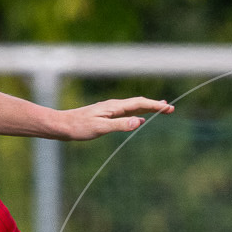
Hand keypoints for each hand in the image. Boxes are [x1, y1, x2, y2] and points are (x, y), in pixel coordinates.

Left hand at [55, 97, 173, 139]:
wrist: (61, 125)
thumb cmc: (79, 127)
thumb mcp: (100, 128)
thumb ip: (120, 125)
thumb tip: (139, 122)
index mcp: (114, 107)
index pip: (139, 104)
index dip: (155, 106)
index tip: (168, 108)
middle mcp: (113, 106)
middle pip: (139, 103)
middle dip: (155, 105)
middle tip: (170, 108)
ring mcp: (110, 110)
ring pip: (133, 107)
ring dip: (147, 108)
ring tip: (159, 108)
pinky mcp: (106, 115)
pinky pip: (126, 112)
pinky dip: (137, 113)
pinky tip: (138, 118)